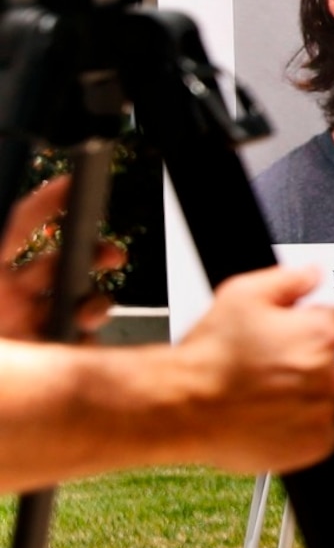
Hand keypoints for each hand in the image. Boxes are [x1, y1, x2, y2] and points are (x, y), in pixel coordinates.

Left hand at [0, 175, 127, 342]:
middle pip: (61, 265)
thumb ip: (13, 228)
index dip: (49, 204)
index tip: (74, 188)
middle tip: (110, 256)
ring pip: (77, 305)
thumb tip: (45, 195)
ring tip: (88, 313)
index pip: (21, 226)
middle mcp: (9, 298)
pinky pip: (78, 345)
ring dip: (93, 305)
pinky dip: (88, 343)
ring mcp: (27, 329)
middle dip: (93, 255)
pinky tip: (82, 341)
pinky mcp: (42, 359)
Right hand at [165, 266, 333, 474]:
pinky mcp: (315, 444)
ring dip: (299, 396)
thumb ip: (289, 280)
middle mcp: (330, 373)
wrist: (182, 407)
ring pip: (321, 397)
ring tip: (257, 394)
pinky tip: (266, 418)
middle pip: (328, 361)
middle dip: (302, 361)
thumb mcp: (242, 294)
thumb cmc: (208, 357)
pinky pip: (318, 432)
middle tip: (263, 366)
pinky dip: (298, 428)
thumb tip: (314, 274)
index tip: (286, 336)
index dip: (307, 326)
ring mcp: (323, 411)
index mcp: (321, 334)